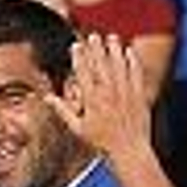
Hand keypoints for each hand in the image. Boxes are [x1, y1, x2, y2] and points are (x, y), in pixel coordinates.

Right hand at [47, 34, 150, 165]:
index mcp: (92, 100)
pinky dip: (132, 60)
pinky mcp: (139, 94)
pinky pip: (135, 72)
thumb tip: (47, 98)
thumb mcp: (77, 129)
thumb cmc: (101, 143)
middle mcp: (109, 92)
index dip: (80, 57)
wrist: (128, 150)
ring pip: (119, 65)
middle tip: (93, 36)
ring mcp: (125, 92)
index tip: (76, 45)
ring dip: (114, 49)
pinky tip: (129, 51)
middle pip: (101, 64)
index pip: (84, 72)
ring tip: (111, 37)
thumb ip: (63, 111)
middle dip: (96, 48)